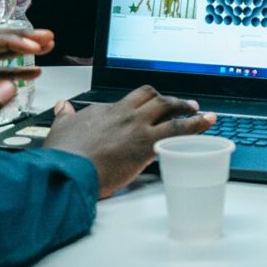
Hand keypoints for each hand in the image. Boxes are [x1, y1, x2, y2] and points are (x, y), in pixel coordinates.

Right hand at [43, 86, 215, 197]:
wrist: (69, 170)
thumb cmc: (65, 155)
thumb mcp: (61, 129)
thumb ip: (64, 116)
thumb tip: (62, 107)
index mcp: (105, 110)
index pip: (129, 100)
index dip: (141, 104)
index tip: (146, 109)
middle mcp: (124, 114)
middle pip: (152, 96)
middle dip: (168, 99)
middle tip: (181, 104)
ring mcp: (138, 128)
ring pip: (169, 109)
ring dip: (187, 109)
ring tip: (201, 112)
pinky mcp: (148, 145)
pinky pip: (178, 132)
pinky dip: (195, 127)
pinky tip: (206, 126)